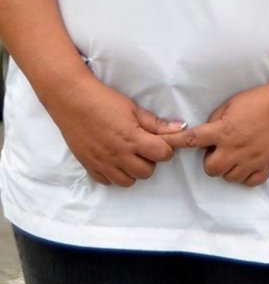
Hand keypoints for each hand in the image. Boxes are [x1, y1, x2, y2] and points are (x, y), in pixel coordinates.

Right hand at [48, 78, 186, 186]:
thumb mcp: (134, 109)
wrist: (72, 101)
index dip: (165, 148)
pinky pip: (107, 182)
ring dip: (133, 170)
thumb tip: (181, 129)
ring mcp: (102, 163)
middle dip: (150, 161)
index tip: (160, 141)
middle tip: (144, 147)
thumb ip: (157, 124)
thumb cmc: (105, 102)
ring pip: (127, 181)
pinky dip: (114, 174)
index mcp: (132, 139)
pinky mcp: (88, 166)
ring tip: (129, 155)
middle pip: (146, 172)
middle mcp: (118, 155)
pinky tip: (114, 160)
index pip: (162, 155)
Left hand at [172, 82, 268, 186]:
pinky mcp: (267, 166)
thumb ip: (215, 120)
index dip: (175, 143)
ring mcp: (252, 160)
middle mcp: (235, 148)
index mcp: (224, 131)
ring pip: (228, 177)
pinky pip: (248, 181)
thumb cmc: (261, 99)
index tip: (164, 146)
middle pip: (210, 169)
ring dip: (228, 167)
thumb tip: (206, 135)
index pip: (191, 141)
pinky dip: (245, 175)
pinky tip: (248, 162)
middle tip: (221, 148)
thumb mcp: (232, 103)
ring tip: (237, 153)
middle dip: (211, 160)